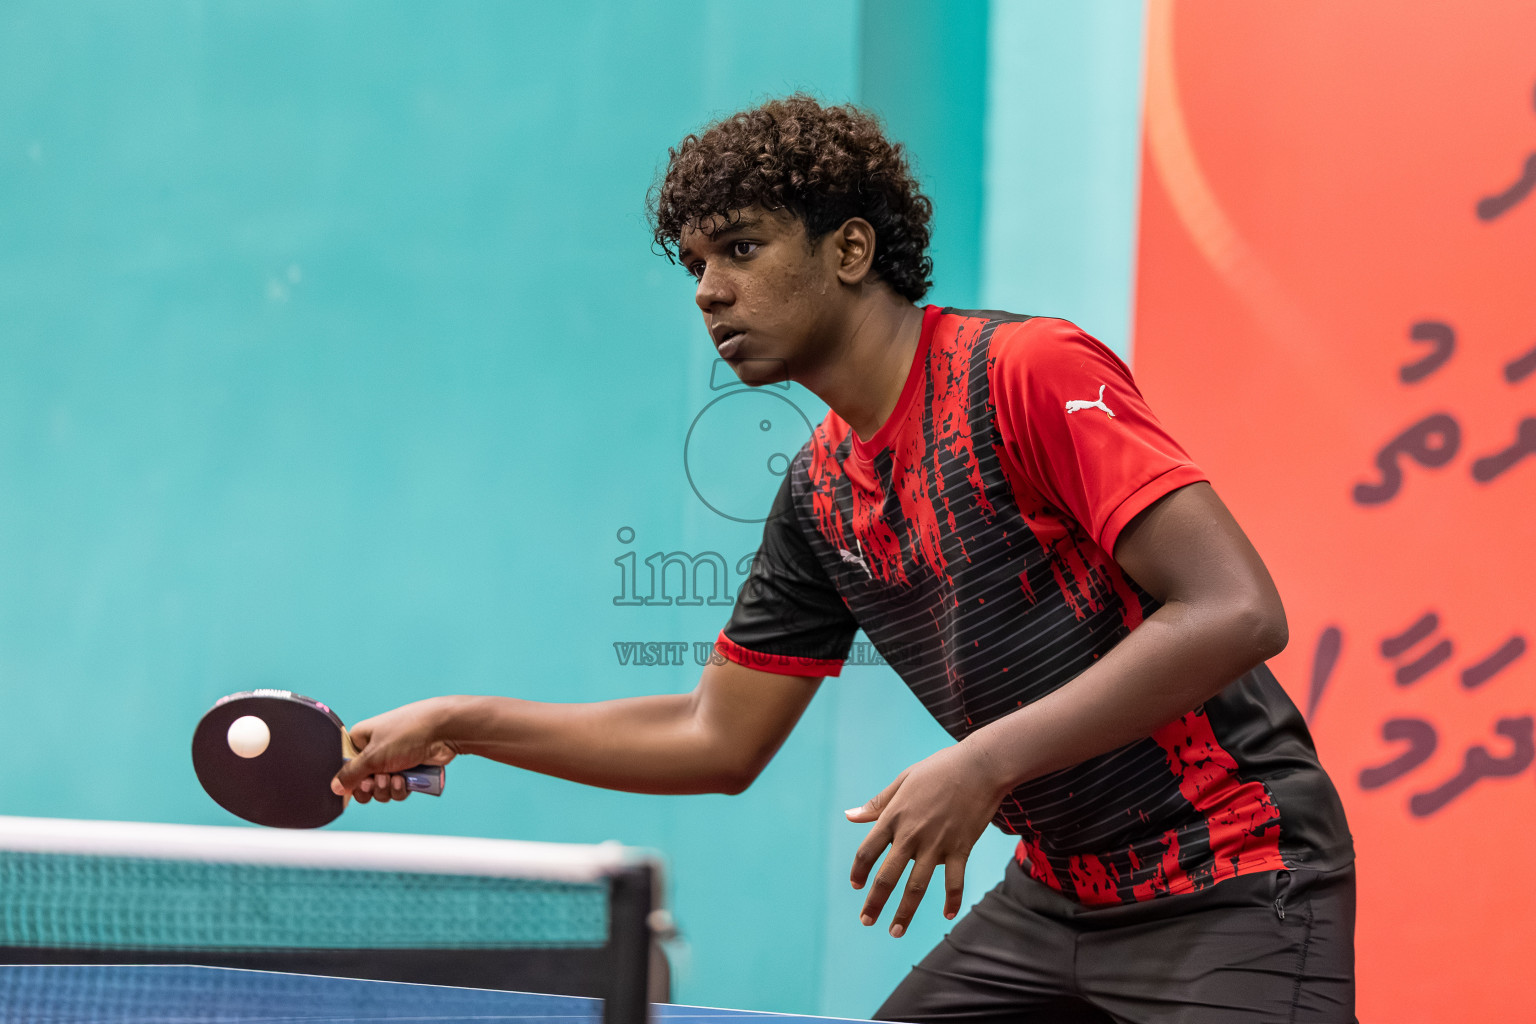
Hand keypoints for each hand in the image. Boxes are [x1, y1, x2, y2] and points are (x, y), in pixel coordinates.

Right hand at [331, 698, 460, 802]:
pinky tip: (406, 780)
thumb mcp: (373, 756)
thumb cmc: (408, 733)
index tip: (358, 782)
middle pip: (362, 782)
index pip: (346, 766)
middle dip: (370, 788)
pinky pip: (397, 789)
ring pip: (380, 789)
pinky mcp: (410, 769)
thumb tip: (335, 787)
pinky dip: (400, 789)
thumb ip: (351, 774)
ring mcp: (394, 760)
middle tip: (377, 781)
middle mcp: (376, 750)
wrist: (444, 730)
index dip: (350, 779)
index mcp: (361, 739)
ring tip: (395, 778)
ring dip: (386, 789)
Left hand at [845, 741, 1005, 936]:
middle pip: (886, 877)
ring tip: (895, 932)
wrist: (979, 767)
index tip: (856, 887)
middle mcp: (911, 834)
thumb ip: (877, 803)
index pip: (867, 852)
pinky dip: (951, 901)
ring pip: (916, 887)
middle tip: (866, 921)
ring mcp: (936, 844)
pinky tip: (946, 915)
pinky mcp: (960, 849)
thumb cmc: (939, 770)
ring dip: (905, 912)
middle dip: (874, 903)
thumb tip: (849, 815)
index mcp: (893, 816)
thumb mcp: (903, 781)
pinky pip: (954, 882)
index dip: (858, 872)